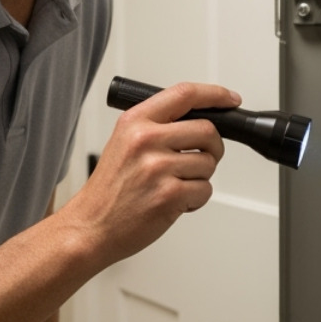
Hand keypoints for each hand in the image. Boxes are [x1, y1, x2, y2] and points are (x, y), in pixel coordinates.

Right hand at [63, 82, 239, 264]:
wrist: (90, 227)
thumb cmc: (109, 191)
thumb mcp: (124, 143)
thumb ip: (157, 127)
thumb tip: (198, 121)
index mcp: (135, 122)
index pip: (184, 94)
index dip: (215, 94)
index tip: (230, 99)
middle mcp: (146, 140)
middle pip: (207, 130)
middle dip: (213, 148)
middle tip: (201, 159)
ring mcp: (158, 167)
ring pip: (209, 163)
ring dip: (200, 178)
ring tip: (175, 186)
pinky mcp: (169, 194)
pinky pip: (205, 190)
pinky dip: (196, 200)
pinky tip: (174, 203)